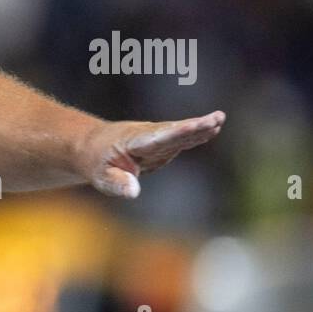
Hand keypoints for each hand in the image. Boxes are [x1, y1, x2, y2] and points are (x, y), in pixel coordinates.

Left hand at [81, 110, 225, 198]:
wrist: (92, 146)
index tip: (193, 126)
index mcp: (133, 142)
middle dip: (194, 127)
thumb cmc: (96, 162)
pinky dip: (197, 133)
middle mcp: (147, 136)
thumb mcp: (101, 176)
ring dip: (201, 127)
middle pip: (173, 132)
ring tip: (219, 120)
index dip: (176, 133)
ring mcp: (156, 138)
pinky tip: (214, 128)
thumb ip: (117, 183)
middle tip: (216, 118)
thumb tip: (133, 193)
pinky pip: (181, 138)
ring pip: (180, 132)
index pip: (157, 138)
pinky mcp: (162, 144)